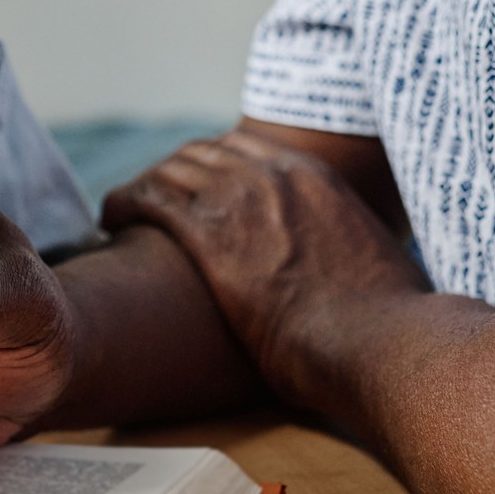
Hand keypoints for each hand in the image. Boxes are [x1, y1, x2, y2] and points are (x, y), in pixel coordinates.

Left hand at [100, 127, 425, 405]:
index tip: (191, 191)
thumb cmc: (384, 327)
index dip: (209, 169)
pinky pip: (150, 198)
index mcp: (316, 178)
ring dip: (142, 188)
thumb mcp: (370, 266)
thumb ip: (344, 253)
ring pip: (170, 171)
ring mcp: (244, 198)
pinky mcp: (212, 233)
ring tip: (121, 212)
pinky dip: (124, 203)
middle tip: (149, 203)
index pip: (244, 151)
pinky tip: (110, 221)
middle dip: (169, 175)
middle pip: (201, 153)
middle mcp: (277, 174)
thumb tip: (348, 277)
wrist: (383, 343)